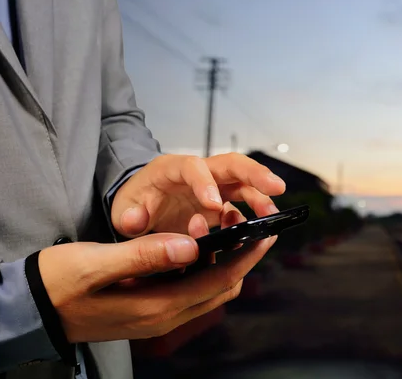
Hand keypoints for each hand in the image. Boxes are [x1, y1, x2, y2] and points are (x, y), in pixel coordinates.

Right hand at [38, 218, 275, 341]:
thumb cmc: (58, 283)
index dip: (245, 257)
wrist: (32, 310)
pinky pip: (190, 291)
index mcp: (155, 306)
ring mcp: (157, 316)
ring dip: (224, 264)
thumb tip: (189, 245)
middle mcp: (163, 316)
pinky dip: (204, 270)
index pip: (216, 281)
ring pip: (207, 291)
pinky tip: (199, 247)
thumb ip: (143, 255)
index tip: (265, 234)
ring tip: (230, 232)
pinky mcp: (149, 310)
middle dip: (242, 260)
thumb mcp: (96, 264)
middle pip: (220, 289)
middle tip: (254, 229)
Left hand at [110, 153, 285, 236]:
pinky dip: (249, 220)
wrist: (141, 207)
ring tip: (271, 217)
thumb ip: (129, 216)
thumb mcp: (124, 211)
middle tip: (277, 187)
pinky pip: (240, 209)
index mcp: (172, 169)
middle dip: (255, 174)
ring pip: (243, 185)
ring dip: (260, 198)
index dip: (205, 183)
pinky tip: (252, 236)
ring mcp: (213, 188)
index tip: (214, 206)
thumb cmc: (134, 204)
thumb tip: (136, 222)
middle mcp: (198, 174)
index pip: (193, 168)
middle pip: (231, 165)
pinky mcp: (221, 206)